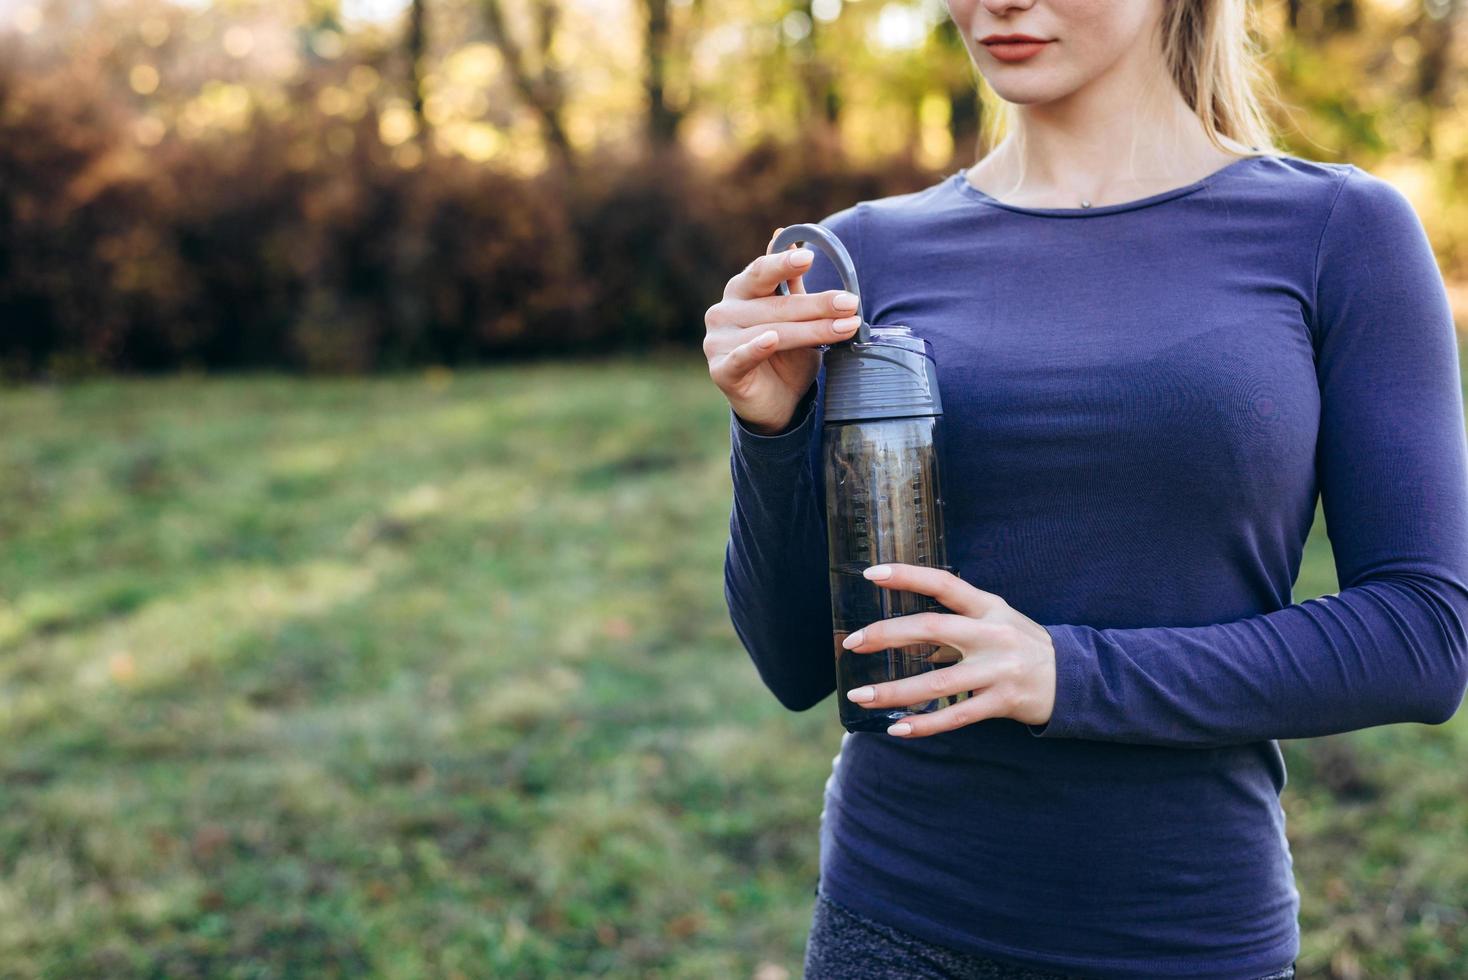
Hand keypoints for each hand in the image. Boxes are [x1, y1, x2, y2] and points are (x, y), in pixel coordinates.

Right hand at [703, 226, 863, 433]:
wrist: (777, 403)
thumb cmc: (786, 355)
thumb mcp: (795, 317)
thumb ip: (791, 285)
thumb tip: (790, 240)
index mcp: (740, 291)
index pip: (761, 271)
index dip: (784, 264)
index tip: (810, 258)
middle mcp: (723, 311)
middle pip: (775, 305)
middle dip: (817, 304)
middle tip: (849, 303)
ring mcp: (717, 341)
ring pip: (771, 331)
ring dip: (811, 330)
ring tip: (845, 328)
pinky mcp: (721, 370)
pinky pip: (741, 357)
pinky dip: (756, 349)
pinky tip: (771, 340)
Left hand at [842, 563, 1057, 736]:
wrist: (1075, 679)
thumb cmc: (1022, 644)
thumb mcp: (996, 621)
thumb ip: (956, 621)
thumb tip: (902, 630)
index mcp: (988, 607)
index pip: (944, 584)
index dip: (908, 575)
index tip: (872, 574)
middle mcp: (992, 634)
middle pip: (931, 628)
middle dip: (886, 635)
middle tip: (851, 643)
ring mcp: (998, 669)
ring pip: (937, 681)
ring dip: (894, 691)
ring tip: (860, 697)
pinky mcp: (1003, 702)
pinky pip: (956, 715)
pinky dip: (924, 725)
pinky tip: (897, 729)